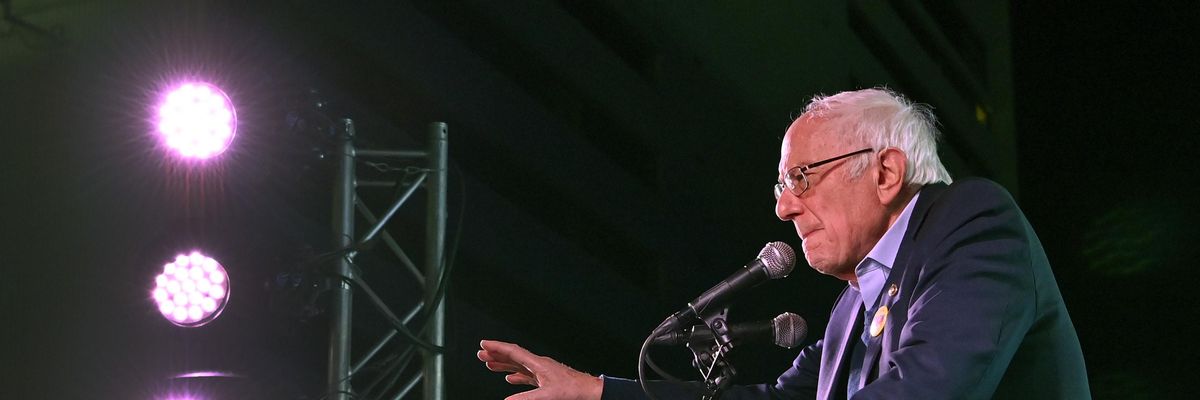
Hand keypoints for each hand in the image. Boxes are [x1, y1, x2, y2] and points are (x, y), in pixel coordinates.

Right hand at [478, 339, 603, 399]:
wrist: (589, 392)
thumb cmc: (573, 390)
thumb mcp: (548, 395)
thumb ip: (526, 398)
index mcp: (538, 363)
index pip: (514, 351)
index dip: (497, 347)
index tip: (484, 344)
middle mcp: (539, 364)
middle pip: (514, 356)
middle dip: (497, 355)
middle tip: (481, 354)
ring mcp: (543, 372)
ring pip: (519, 365)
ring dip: (504, 364)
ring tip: (490, 364)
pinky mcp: (546, 380)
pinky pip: (527, 375)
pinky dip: (516, 376)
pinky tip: (510, 379)